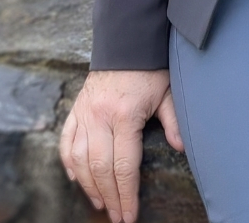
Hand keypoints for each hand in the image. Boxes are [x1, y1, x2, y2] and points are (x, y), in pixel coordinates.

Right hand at [59, 69, 183, 222]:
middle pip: (100, 169)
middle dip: (110, 197)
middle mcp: (98, 118)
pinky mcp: (74, 110)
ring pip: (80, 160)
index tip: (130, 215)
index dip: (127, 194)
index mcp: (124, 115)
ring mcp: (83, 114)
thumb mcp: (167, 92)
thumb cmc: (149, 68)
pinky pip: (66, 143)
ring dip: (89, 186)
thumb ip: (173, 121)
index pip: (123, 166)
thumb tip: (181, 148)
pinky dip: (69, 164)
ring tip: (101, 203)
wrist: (125, 42)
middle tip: (117, 217)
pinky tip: (77, 179)